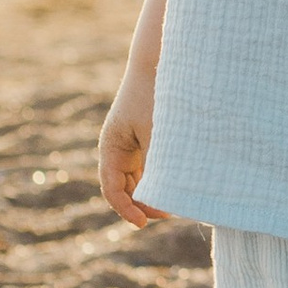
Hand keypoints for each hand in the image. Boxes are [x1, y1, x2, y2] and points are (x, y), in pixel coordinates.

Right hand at [97, 87, 167, 227]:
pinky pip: (148, 168)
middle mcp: (117, 149)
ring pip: (137, 180)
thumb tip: (160, 195)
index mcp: (111, 147)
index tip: (144, 224)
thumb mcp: (157, 133)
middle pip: (125, 189)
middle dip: (143, 204)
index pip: (112, 190)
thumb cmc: (156, 95)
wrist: (160, 63)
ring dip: (152, 192)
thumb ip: (155, 163)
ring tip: (176, 202)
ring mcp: (130, 145)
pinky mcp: (145, 140)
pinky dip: (158, 178)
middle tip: (170, 213)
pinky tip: (177, 184)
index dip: (127, 210)